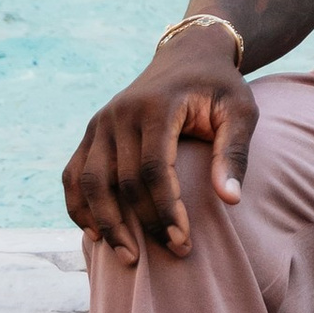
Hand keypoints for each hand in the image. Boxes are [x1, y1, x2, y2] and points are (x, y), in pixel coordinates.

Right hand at [62, 27, 257, 265]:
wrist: (189, 55)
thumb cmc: (219, 87)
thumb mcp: (240, 111)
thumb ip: (234, 152)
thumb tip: (230, 199)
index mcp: (156, 106)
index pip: (153, 169)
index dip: (165, 210)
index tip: (183, 241)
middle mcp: (120, 113)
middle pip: (121, 182)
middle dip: (143, 224)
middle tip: (170, 253)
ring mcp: (100, 122)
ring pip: (90, 182)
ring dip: (106, 223)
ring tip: (129, 257)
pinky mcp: (92, 132)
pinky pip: (73, 174)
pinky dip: (78, 206)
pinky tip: (94, 234)